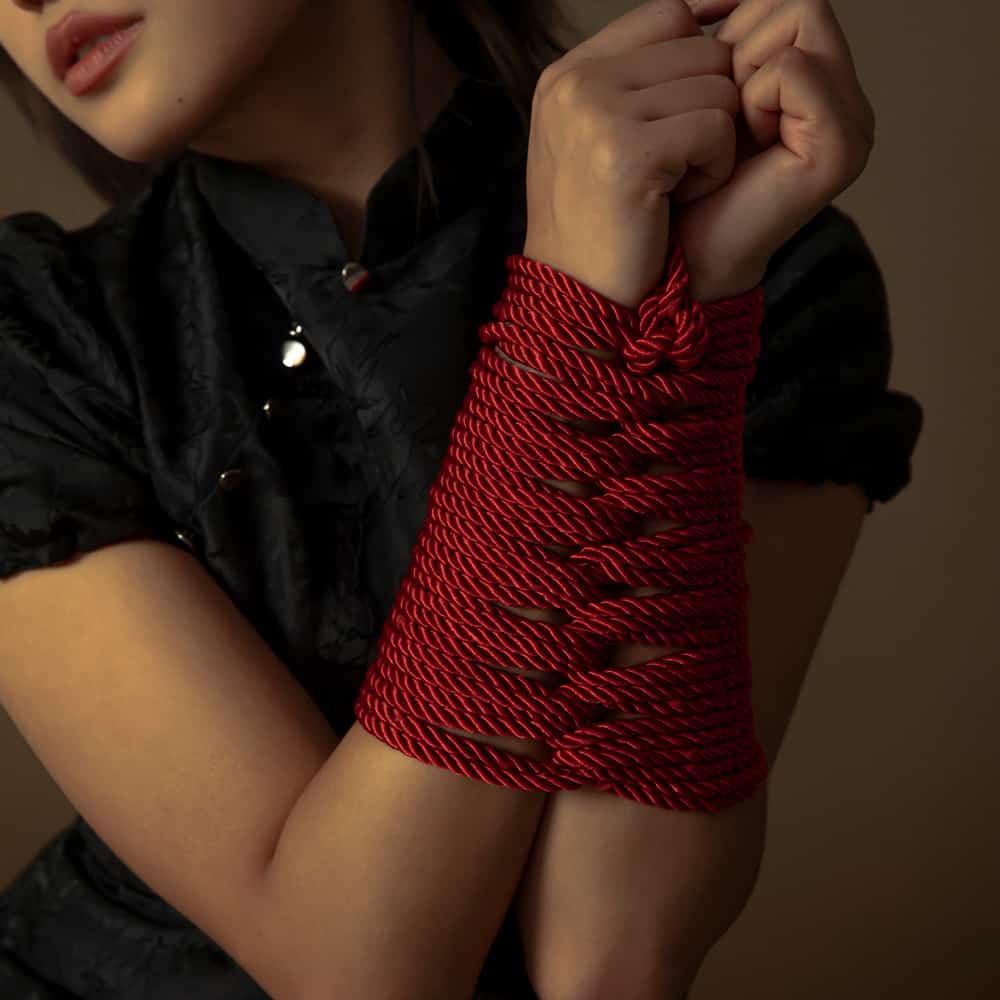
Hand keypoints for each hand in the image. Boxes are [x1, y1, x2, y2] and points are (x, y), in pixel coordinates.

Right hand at [522, 0, 742, 308]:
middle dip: (709, 107)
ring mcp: (597, 114)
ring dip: (715, 143)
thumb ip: (638, 81)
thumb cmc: (599, 229)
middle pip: (702, 47)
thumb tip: (711, 17)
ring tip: (670, 187)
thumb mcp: (598, 139)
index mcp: (567, 74)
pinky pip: (717, 128)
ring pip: (718, 86)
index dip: (700, 61)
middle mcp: (577, 83)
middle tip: (673, 167)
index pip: (670, 15)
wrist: (577, 300)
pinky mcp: (627, 152)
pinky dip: (713, 169)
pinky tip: (674, 201)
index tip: (688, 120)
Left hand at [671, 0, 876, 301]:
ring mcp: (849, 120)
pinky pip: (794, 69)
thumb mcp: (687, 101)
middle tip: (717, 117)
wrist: (670, 266)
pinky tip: (739, 148)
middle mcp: (841, 96)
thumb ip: (710, 41)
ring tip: (728, 133)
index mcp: (811, 81)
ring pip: (798, 17)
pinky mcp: (839, 146)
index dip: (728, 32)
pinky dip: (752, 99)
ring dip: (741, 71)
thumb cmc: (668, 189)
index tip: (705, 99)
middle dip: (735, 47)